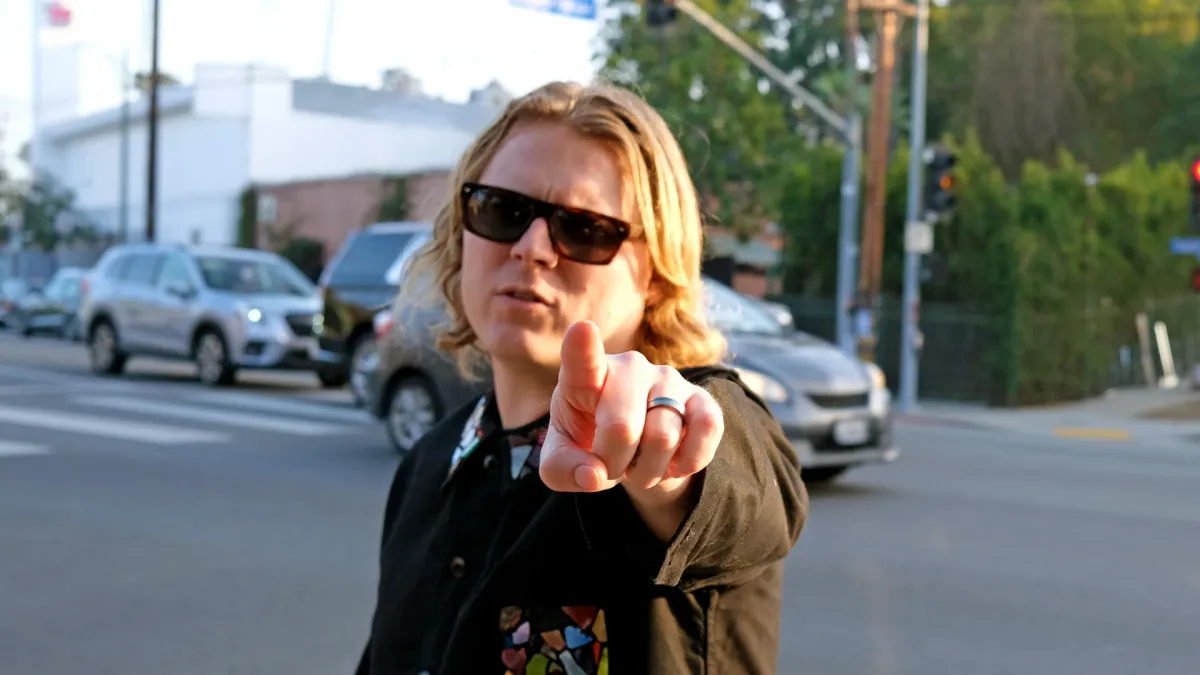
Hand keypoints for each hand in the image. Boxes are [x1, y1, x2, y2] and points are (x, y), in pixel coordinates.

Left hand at [539, 321, 724, 495]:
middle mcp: (629, 367)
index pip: (582, 358)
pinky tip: (674, 464)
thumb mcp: (562, 461)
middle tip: (611, 466)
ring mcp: (668, 378)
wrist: (635, 447)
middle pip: (622, 427)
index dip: (583, 346)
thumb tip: (594, 475)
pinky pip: (707, 428)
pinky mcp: (702, 396)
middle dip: (614, 463)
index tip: (583, 328)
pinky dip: (689, 461)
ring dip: (647, 472)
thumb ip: (563, 470)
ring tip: (639, 466)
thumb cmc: (590, 443)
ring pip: (663, 437)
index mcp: (584, 376)